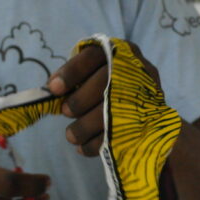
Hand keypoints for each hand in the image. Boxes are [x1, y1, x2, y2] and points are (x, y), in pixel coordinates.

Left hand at [46, 40, 161, 155]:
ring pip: (113, 111)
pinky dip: (97, 143)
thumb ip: (74, 78)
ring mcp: (144, 92)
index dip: (72, 72)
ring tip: (71, 135)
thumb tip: (51, 89)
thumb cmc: (105, 83)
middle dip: (80, 100)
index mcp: (117, 52)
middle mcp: (135, 67)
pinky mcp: (148, 118)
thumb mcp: (93, 72)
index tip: (54, 89)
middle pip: (106, 81)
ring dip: (86, 126)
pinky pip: (120, 134)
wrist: (143, 102)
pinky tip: (83, 147)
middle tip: (66, 112)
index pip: (93, 56)